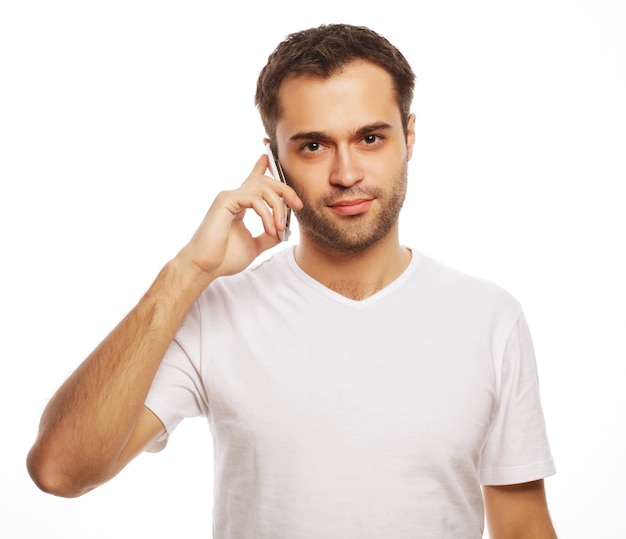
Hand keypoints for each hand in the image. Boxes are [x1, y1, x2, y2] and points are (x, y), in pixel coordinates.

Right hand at [178, 154, 302, 278]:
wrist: (205, 267)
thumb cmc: (224, 258)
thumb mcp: (255, 245)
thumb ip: (269, 236)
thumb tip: (285, 230)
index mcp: (240, 204)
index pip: (253, 179)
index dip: (262, 165)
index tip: (268, 156)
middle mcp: (233, 196)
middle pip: (265, 181)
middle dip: (286, 190)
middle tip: (298, 206)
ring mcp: (228, 196)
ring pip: (263, 187)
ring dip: (278, 208)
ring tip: (279, 228)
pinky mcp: (225, 201)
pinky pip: (254, 198)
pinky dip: (267, 213)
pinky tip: (270, 229)